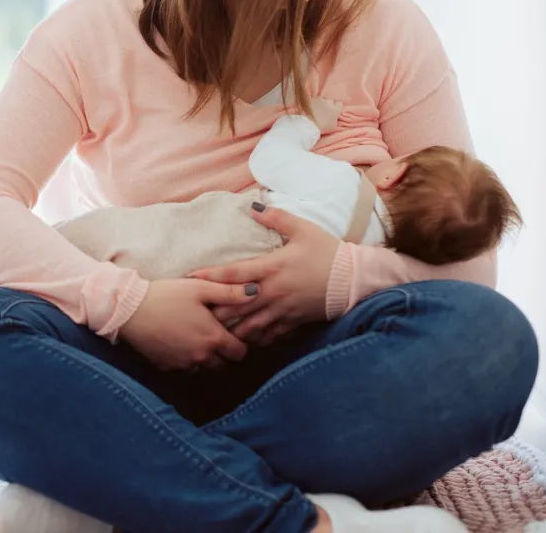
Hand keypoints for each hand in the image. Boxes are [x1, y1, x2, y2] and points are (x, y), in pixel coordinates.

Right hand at [118, 278, 257, 371]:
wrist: (129, 310)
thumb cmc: (166, 295)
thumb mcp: (200, 288)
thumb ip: (230, 292)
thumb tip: (256, 292)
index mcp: (213, 337)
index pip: (240, 352)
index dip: (240, 344)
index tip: (233, 333)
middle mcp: (201, 356)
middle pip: (223, 364)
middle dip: (223, 353)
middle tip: (214, 335)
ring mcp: (183, 364)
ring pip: (203, 368)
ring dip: (204, 358)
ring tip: (195, 338)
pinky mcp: (166, 367)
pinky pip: (184, 369)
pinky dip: (185, 360)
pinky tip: (178, 343)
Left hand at [189, 205, 339, 346]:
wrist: (354, 279)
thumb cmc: (327, 251)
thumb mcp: (302, 229)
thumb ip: (275, 218)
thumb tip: (252, 205)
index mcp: (272, 267)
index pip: (234, 273)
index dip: (211, 276)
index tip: (191, 277)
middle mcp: (273, 292)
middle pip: (235, 305)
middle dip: (215, 309)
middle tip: (195, 310)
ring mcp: (283, 310)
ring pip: (249, 325)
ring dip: (231, 327)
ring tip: (213, 329)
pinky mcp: (293, 322)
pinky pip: (268, 335)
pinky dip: (254, 338)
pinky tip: (243, 339)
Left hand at [310, 98, 342, 133]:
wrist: (309, 124)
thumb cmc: (323, 127)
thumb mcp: (333, 127)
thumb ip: (336, 119)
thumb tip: (335, 117)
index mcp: (335, 109)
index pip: (340, 103)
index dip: (337, 106)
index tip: (334, 110)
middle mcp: (329, 102)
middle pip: (331, 100)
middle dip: (329, 104)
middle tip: (325, 110)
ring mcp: (320, 99)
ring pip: (322, 98)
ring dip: (321, 102)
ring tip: (317, 109)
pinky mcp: (311, 99)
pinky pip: (314, 99)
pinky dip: (313, 102)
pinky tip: (311, 107)